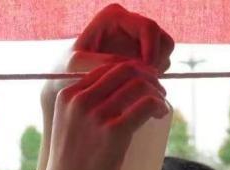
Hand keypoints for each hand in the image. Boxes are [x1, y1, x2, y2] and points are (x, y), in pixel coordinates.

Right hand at [36, 61, 168, 169]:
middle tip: (158, 91)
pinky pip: (147, 104)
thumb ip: (86, 107)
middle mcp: (79, 101)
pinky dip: (159, 105)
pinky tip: (161, 114)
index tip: (143, 83)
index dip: (131, 71)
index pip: (107, 67)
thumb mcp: (69, 128)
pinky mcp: (113, 133)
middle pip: (125, 70)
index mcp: (67, 95)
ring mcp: (95, 116)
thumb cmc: (69, 168)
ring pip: (140, 84)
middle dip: (147, 76)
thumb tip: (120, 92)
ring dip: (156, 91)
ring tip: (161, 104)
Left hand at [42, 6, 173, 113]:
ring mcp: (137, 40)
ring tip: (136, 90)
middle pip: (163, 39)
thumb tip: (133, 66)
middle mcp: (128, 24)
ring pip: (165, 53)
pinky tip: (136, 92)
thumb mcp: (78, 68)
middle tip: (143, 84)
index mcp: (113, 17)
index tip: (145, 74)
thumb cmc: (65, 73)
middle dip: (157, 62)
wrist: (64, 87)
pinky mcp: (141, 56)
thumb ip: (104, 64)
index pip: (148, 28)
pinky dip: (153, 78)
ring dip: (156, 72)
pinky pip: (160, 65)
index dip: (152, 51)